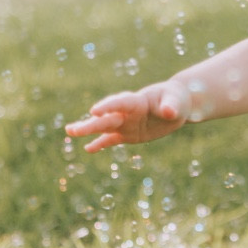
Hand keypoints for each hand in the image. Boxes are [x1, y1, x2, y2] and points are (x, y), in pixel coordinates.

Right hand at [66, 81, 188, 151]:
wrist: (177, 105)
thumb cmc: (176, 99)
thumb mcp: (177, 102)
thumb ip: (171, 106)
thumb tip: (169, 112)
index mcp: (137, 101)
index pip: (120, 102)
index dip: (108, 106)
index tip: (94, 111)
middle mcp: (128, 112)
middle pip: (107, 118)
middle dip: (90, 123)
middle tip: (71, 129)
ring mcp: (126, 123)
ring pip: (104, 127)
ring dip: (88, 130)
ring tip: (70, 131)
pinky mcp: (128, 134)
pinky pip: (112, 139)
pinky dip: (100, 144)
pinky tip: (88, 149)